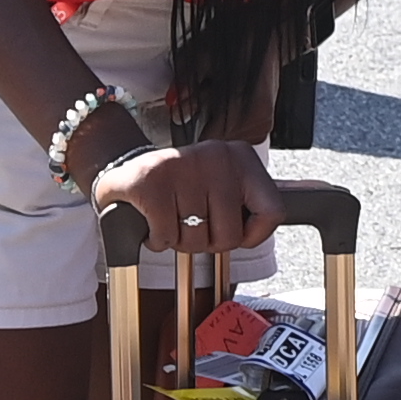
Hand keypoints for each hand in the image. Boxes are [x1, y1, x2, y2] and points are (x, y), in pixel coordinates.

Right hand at [96, 133, 286, 268]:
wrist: (128, 167)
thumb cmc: (182, 185)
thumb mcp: (224, 185)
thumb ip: (248, 205)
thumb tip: (258, 234)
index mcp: (242, 158)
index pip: (272, 212)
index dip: (252, 235)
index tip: (235, 232)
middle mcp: (217, 157)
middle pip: (230, 235)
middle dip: (207, 242)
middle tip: (191, 225)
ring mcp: (183, 167)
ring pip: (196, 239)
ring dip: (179, 241)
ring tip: (172, 219)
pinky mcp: (151, 182)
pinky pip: (166, 235)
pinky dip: (157, 240)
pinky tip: (153, 223)